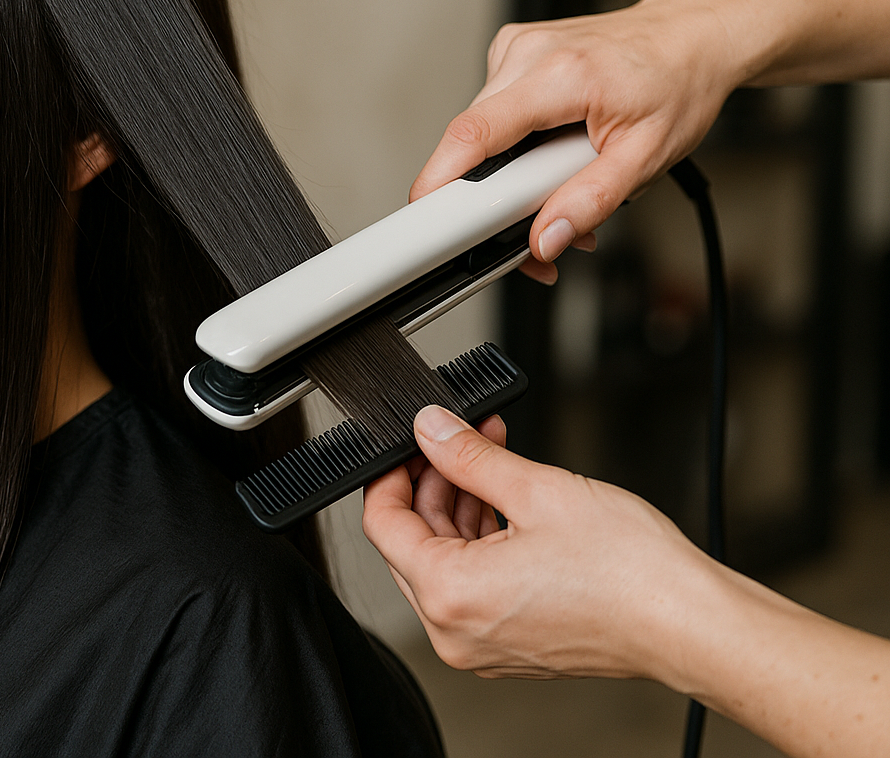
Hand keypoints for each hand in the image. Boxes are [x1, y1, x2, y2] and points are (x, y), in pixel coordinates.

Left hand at [362, 405, 714, 681]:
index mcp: (450, 595)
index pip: (382, 524)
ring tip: (491, 457)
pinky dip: (482, 540)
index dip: (390, 473)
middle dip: (432, 482)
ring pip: (444, 561)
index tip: (407, 443)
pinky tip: (507, 500)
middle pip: (411, 543)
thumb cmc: (630, 572)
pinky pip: (474, 585)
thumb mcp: (536, 489)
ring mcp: (482, 643)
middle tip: (459, 439)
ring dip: (461, 506)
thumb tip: (430, 429)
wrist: (691, 623)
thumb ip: (468, 457)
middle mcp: (455, 631)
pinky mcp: (510, 643)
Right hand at [411, 0, 743, 282]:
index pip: (475, 134)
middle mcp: (530, 51)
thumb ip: (591, 202)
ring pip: (481, 129)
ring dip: (508, 169)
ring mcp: (517, 46)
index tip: (428, 216)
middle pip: (472, 140)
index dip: (440, 180)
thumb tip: (546, 239)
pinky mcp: (512, 49)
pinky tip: (547, 141)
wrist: (692, 36)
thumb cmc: (677, 85)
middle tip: (539, 221)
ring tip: (557, 176)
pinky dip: (512, 139)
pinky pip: (492, 110)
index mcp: (563, 75)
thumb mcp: (648, 157)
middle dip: (493, 194)